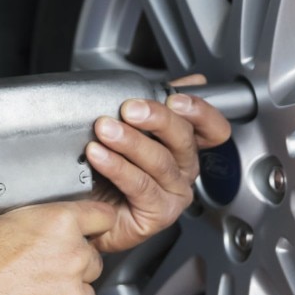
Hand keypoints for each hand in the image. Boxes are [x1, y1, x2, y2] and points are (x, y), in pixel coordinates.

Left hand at [83, 74, 231, 253]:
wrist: (83, 210)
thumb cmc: (105, 171)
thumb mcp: (131, 127)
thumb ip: (158, 102)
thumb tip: (192, 80)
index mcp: (183, 146)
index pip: (211, 128)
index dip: (201, 111)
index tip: (175, 98)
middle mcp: (183, 169)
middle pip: (183, 139)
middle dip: (156, 118)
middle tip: (128, 108)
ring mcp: (173, 193)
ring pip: (159, 161)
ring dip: (130, 141)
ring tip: (105, 129)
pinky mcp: (158, 214)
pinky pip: (140, 185)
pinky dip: (117, 167)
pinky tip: (99, 155)